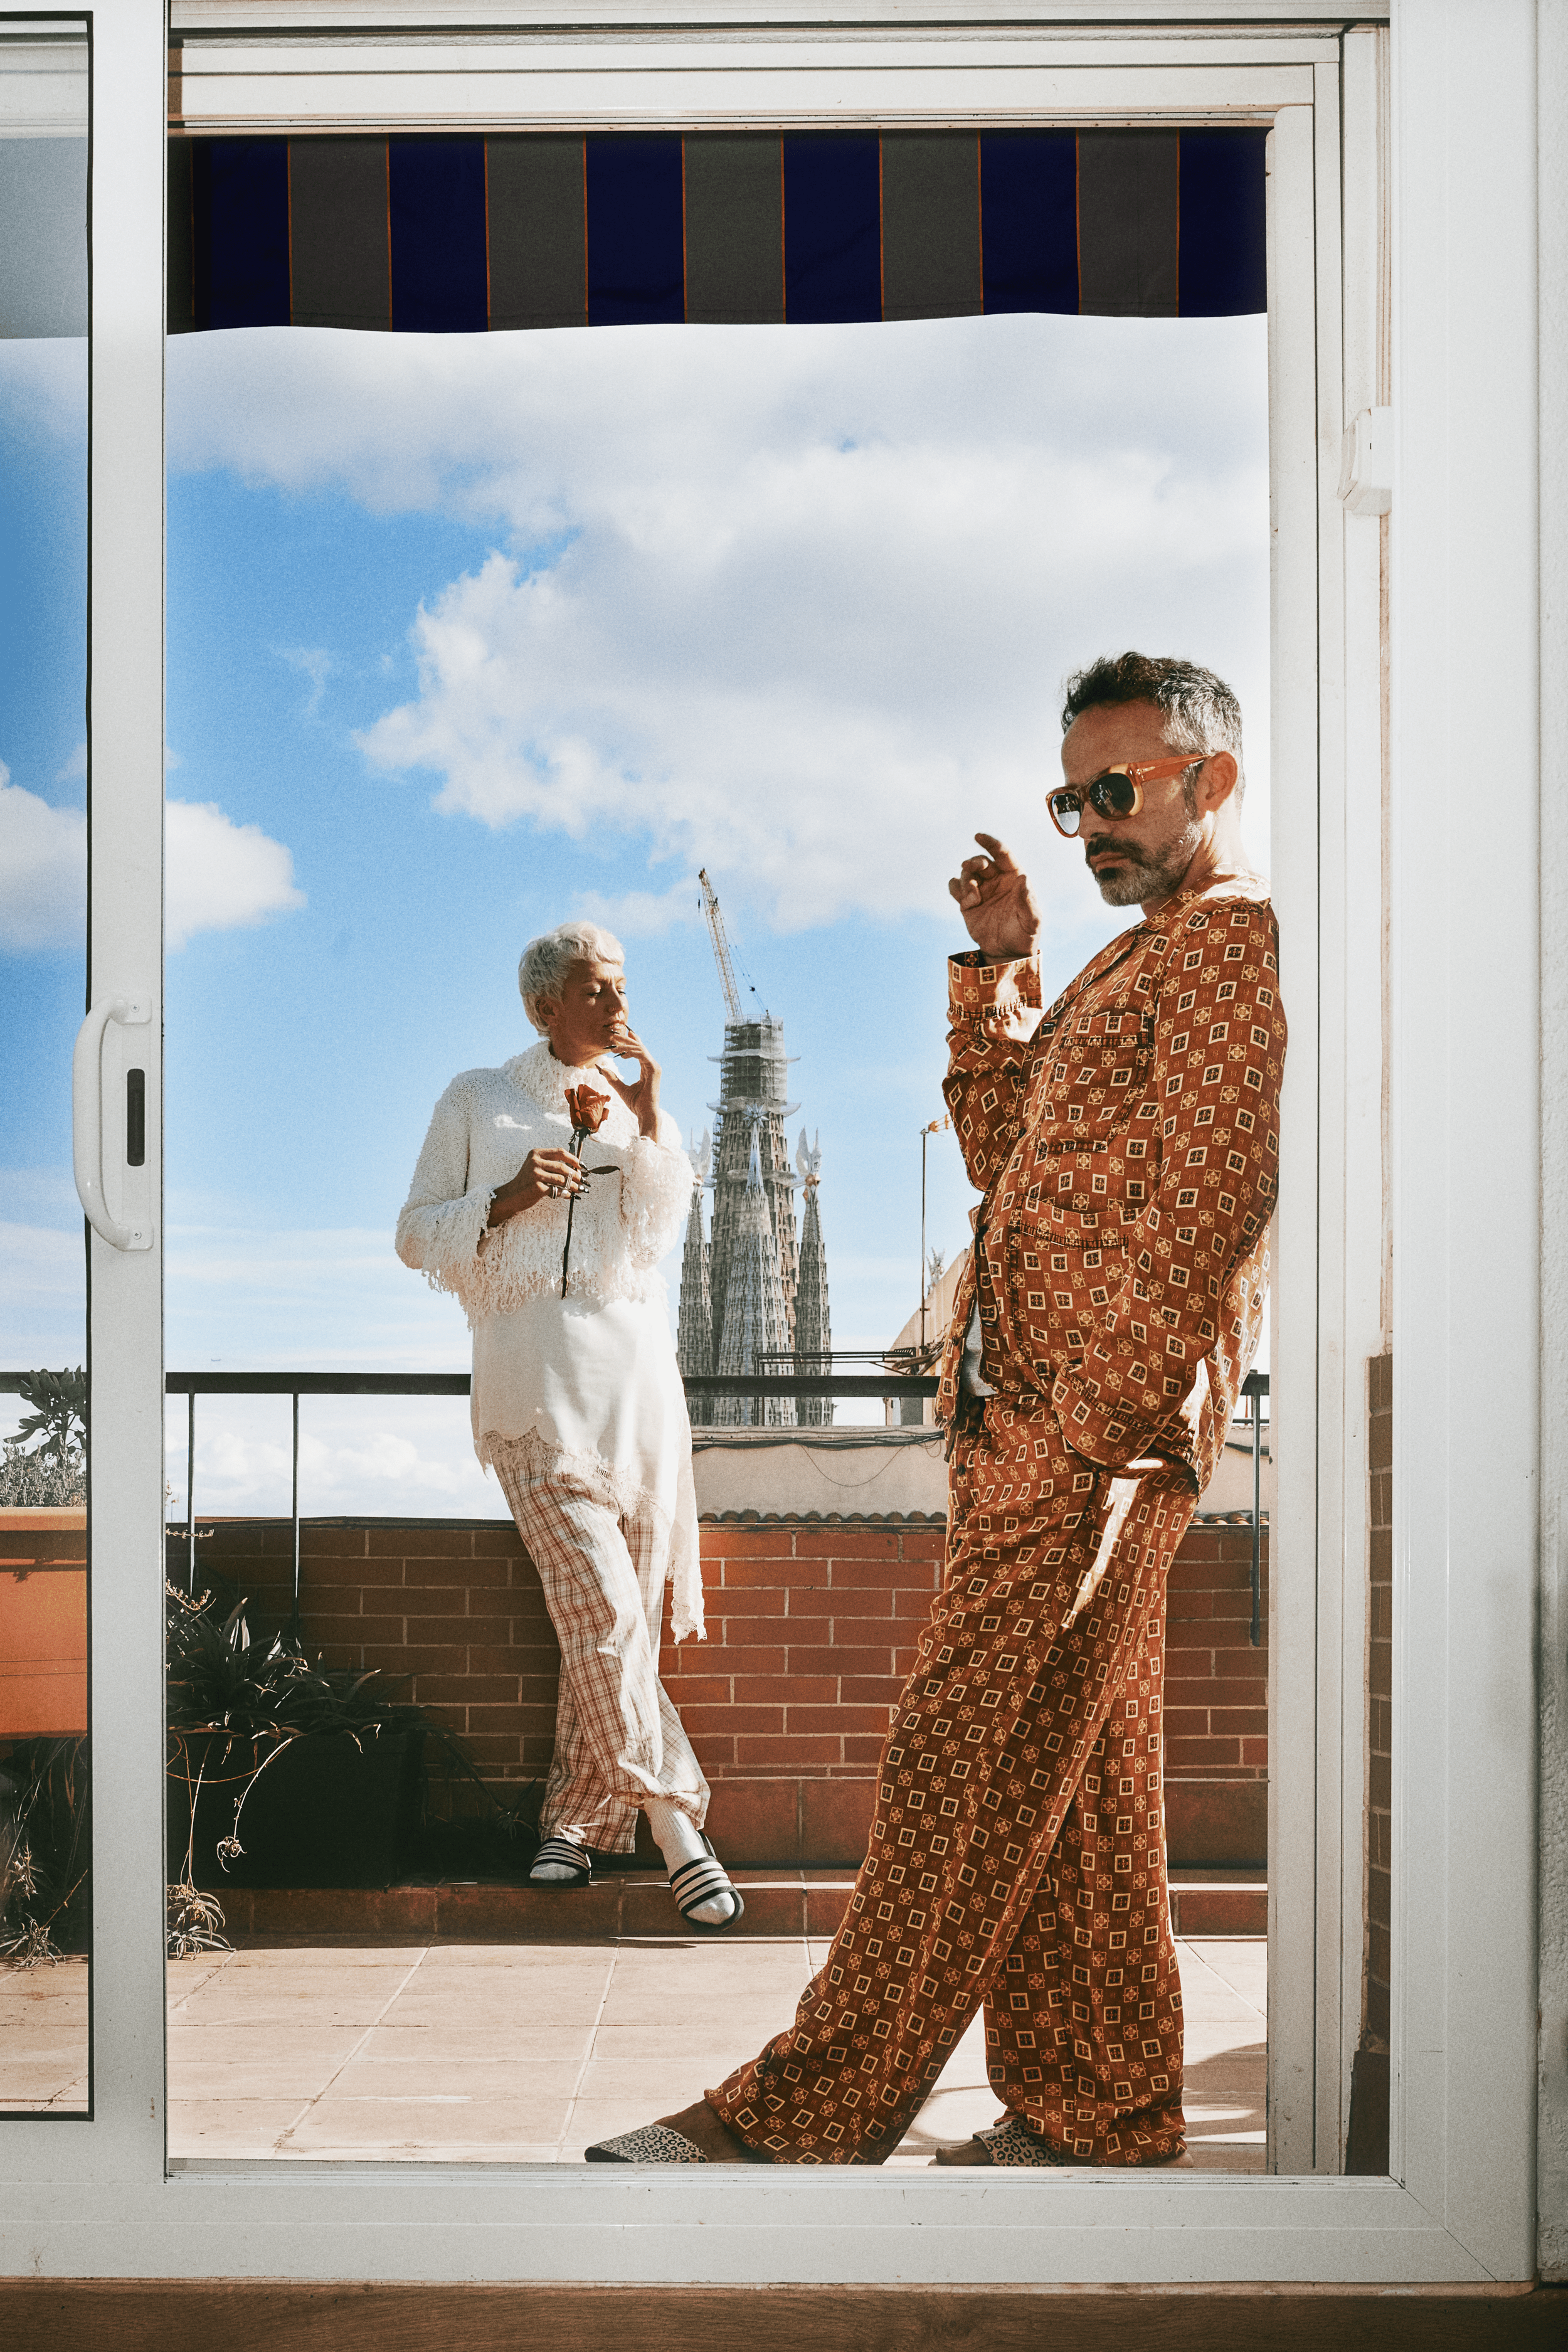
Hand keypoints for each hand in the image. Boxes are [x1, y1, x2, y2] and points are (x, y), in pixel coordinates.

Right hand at [487, 1146, 585, 1227]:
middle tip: (582, 1179)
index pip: (560, 1152)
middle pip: (562, 1166)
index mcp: (536, 1153)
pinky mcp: (536, 1187)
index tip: (581, 1165)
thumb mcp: (536, 1167)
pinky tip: (569, 1195)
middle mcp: (535, 1162)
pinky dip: (565, 1193)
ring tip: (579, 1189)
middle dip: (575, 1174)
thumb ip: (551, 1164)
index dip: (573, 1159)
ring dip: (573, 1185)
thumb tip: (575, 1167)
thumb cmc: (526, 1181)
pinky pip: (556, 1190)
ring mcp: (535, 1174)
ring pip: (561, 1179)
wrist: (511, 1195)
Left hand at [599, 1021, 660, 1139]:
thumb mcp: (621, 1089)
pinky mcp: (654, 1069)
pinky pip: (641, 1054)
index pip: (638, 1051)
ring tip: (613, 1044)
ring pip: (639, 1049)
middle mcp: (652, 1066)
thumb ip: (613, 1078)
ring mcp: (654, 1067)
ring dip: (625, 1045)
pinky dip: (631, 1052)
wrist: (645, 1114)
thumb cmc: (636, 1104)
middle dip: (626, 1040)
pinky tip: (621, 1053)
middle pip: (639, 1047)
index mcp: (647, 1069)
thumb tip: (602, 1069)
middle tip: (612, 1035)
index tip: (618, 1037)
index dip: (629, 1042)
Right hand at [948, 833, 1040, 960]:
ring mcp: (981, 890)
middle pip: (981, 861)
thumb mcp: (1032, 920)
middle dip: (974, 862)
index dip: (991, 843)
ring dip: (966, 880)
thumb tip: (1023, 878)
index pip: (1002, 853)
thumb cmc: (1025, 935)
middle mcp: (997, 880)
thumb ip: (1028, 900)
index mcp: (1014, 878)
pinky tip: (966, 902)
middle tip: (969, 868)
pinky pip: (955, 886)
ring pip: (966, 872)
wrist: (1007, 953)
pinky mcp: (967, 902)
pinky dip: (955, 888)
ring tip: (973, 899)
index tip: (978, 836)